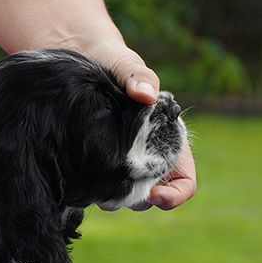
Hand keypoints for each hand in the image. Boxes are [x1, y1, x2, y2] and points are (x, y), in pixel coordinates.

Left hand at [81, 41, 196, 210]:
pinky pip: (97, 189)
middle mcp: (145, 156)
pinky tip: (78, 182)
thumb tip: (146, 95)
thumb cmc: (109, 62)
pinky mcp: (93, 165)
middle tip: (114, 196)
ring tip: (94, 189)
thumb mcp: (124, 64)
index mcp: (166, 139)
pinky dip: (91, 191)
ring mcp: (118, 163)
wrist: (77, 62)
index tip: (155, 196)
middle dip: (136, 200)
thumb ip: (137, 76)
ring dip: (111, 199)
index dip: (175, 195)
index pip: (184, 180)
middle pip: (150, 197)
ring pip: (122, 197)